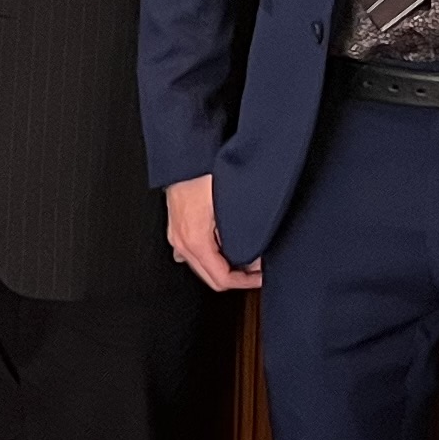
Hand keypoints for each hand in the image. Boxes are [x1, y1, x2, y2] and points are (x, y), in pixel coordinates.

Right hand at [164, 173, 261, 290]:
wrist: (185, 157)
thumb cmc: (205, 174)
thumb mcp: (230, 208)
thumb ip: (240, 238)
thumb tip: (254, 257)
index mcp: (195, 240)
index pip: (221, 278)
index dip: (246, 282)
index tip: (262, 276)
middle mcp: (181, 242)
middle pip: (210, 278)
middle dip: (238, 277)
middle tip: (258, 269)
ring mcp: (176, 236)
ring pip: (202, 266)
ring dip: (224, 266)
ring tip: (246, 256)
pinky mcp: (177, 227)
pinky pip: (193, 253)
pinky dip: (211, 256)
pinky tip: (224, 247)